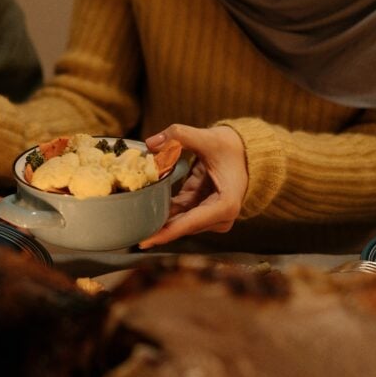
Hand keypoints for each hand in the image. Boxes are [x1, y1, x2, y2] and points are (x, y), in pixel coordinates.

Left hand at [138, 124, 247, 248]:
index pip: (191, 223)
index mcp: (225, 205)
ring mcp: (210, 217)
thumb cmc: (232, 147)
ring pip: (178, 222)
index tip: (145, 241)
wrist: (246, 152)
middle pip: (182, 226)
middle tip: (129, 232)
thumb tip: (151, 143)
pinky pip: (177, 215)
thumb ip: (180, 135)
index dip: (167, 233)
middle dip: (156, 229)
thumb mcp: (208, 138)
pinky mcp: (200, 212)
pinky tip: (141, 211)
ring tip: (131, 223)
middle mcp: (219, 218)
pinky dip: (161, 211)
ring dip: (156, 220)